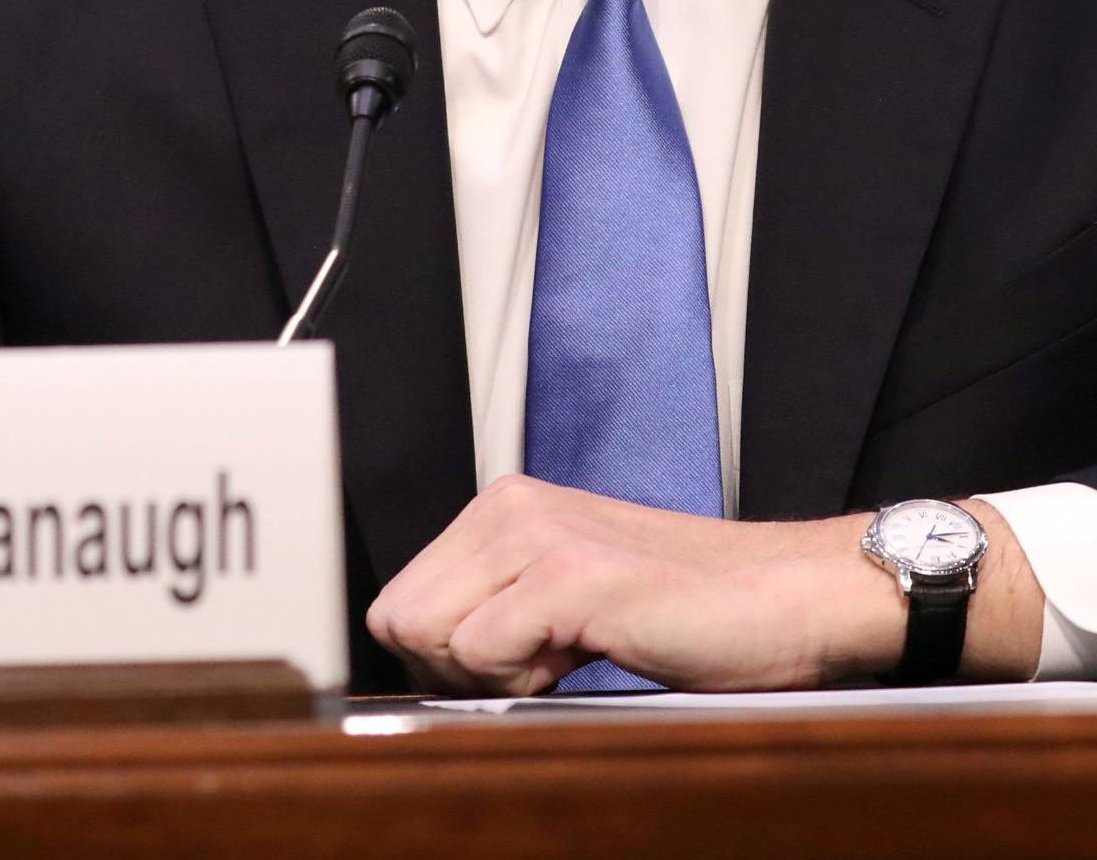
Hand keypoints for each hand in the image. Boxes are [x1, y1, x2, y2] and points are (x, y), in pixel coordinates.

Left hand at [367, 475, 1044, 692]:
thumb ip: (503, 610)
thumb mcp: (571, 601)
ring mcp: (536, 534)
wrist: (790, 597)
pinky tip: (581, 663)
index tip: (503, 676)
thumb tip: (430, 666)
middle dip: (450, 672)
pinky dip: (521, 682)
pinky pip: (481, 651)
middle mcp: (509, 506)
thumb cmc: (693, 613)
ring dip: (488, 676)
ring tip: (562, 664)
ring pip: (429, 635)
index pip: (399, 600)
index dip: (437, 660)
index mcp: (503, 509)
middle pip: (399, 619)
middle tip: (533, 676)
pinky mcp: (570, 574)